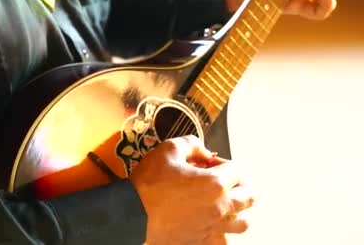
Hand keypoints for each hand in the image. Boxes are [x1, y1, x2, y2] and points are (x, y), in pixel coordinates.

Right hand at [129, 135, 253, 244]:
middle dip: (237, 184)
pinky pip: (224, 240)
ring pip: (242, 223)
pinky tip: (210, 224)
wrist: (132, 214)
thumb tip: (204, 150)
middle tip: (220, 181)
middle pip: (248, 196)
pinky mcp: (202, 242)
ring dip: (236, 211)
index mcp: (215, 183)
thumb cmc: (149, 183)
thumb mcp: (168, 149)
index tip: (206, 163)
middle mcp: (220, 207)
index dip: (222, 162)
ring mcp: (213, 228)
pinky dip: (222, 232)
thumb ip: (191, 143)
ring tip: (222, 204)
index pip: (237, 169)